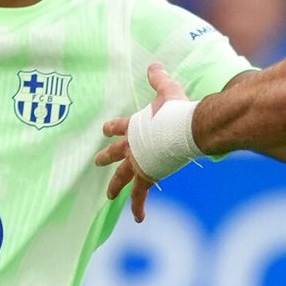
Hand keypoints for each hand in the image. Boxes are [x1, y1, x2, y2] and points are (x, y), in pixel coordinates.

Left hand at [96, 62, 188, 220]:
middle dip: (105, 157)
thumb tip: (154, 65)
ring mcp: (138, 163)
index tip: (105, 130)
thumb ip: (159, 79)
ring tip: (109, 195)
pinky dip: (138, 208)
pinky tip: (138, 219)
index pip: (117, 126)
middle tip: (97, 161)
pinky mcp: (148, 177)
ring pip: (122, 177)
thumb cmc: (178, 110)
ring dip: (114, 186)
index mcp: (134, 126)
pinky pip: (140, 196)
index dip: (111, 128)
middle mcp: (132, 146)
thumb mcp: (168, 90)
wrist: (188, 129)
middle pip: (114, 153)